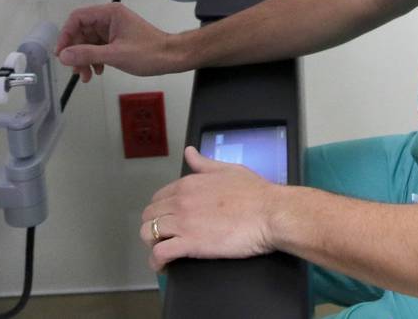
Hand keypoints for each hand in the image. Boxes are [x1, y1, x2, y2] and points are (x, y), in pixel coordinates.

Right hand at [55, 4, 180, 81]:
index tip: (61, 53)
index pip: (78, 18)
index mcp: (109, 13)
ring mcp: (113, 29)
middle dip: (76, 52)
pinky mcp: (116, 40)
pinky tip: (98, 71)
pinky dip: (94, 60)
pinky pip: (97, 48)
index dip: (66, 35)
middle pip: (81, 32)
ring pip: (88, 42)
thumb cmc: (148, 53)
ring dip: (84, 59)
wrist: (171, 58)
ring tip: (87, 76)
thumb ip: (87, 54)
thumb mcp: (115, 55)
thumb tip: (63, 55)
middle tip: (76, 71)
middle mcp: (109, 18)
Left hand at [140, 147, 279, 270]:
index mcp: (188, 184)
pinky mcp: (190, 243)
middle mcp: (181, 201)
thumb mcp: (228, 169)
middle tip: (165, 237)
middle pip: (149, 215)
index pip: (158, 198)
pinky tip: (163, 266)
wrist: (270, 213)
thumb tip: (190, 152)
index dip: (161, 211)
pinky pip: (160, 254)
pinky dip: (157, 262)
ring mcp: (183, 223)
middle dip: (153, 227)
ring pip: (148, 233)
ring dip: (152, 243)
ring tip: (162, 251)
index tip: (168, 220)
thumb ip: (204, 163)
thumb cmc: (255, 193)